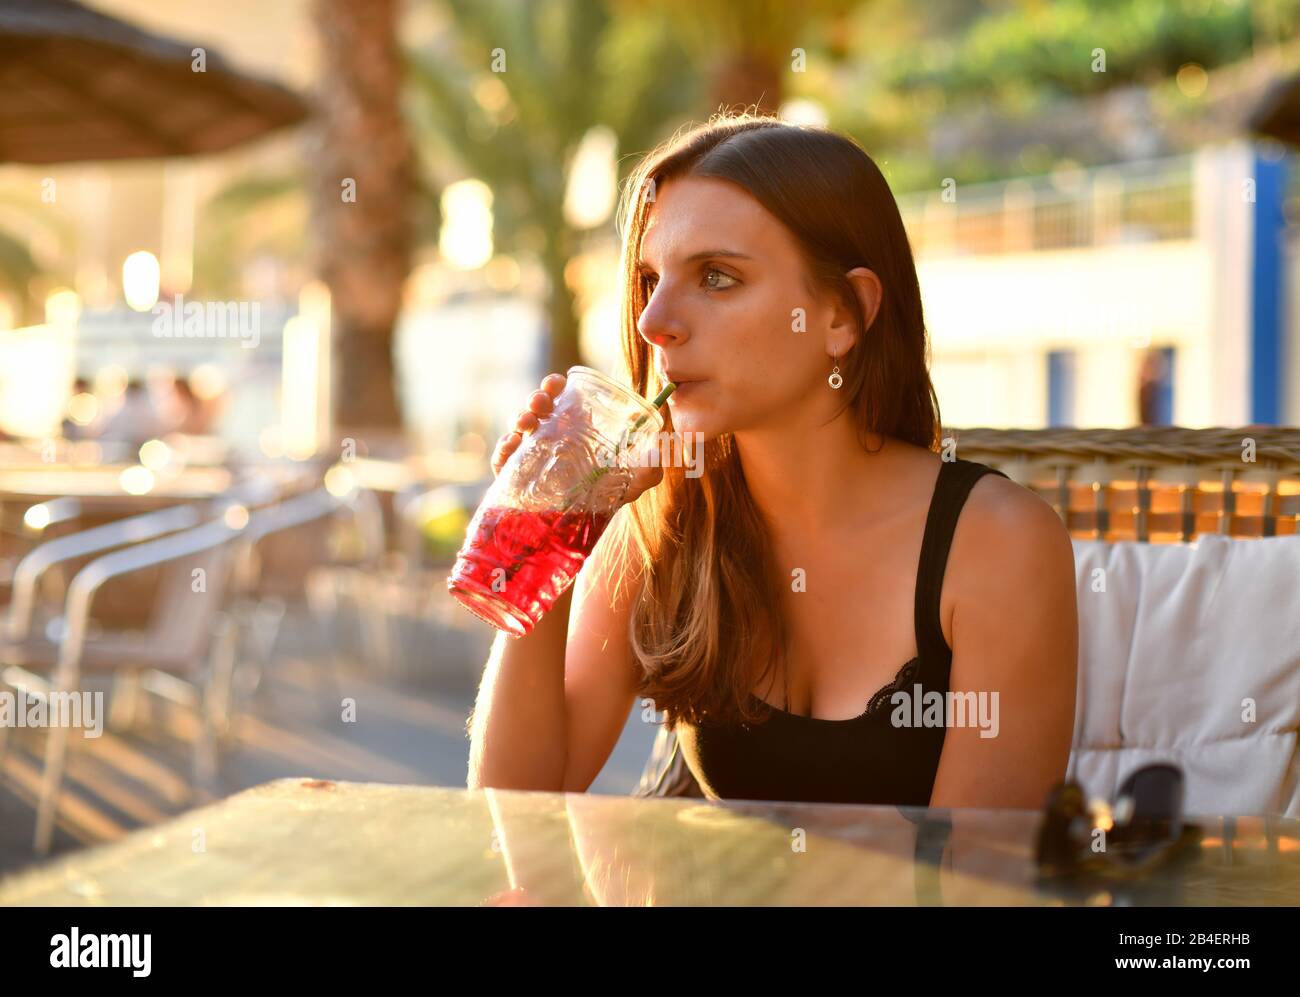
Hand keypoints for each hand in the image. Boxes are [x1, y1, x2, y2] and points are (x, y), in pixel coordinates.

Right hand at [491, 373, 664, 506]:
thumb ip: (649, 470)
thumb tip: (663, 449)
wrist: (577, 537)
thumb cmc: (602, 501)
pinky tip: (512, 445)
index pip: (559, 399)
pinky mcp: (512, 479)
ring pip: (518, 429)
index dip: (555, 386)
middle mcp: (548, 438)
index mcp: (571, 429)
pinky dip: (503, 449)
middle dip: (536, 398)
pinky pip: (502, 460)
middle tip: (541, 401)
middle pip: (536, 409)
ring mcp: (528, 457)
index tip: (557, 382)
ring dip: (520, 418)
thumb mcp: (630, 484)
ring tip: (527, 422)